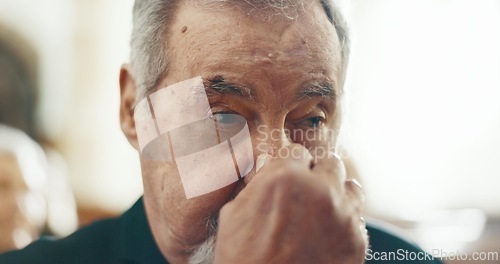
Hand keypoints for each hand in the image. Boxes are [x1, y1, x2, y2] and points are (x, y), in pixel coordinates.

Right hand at [214, 144, 366, 263]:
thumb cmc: (244, 261)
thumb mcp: (234, 214)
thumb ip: (258, 185)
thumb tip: (269, 172)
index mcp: (285, 178)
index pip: (297, 152)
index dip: (291, 163)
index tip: (291, 172)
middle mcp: (319, 190)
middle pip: (330, 163)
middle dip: (318, 173)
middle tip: (308, 189)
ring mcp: (343, 215)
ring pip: (351, 187)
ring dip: (337, 193)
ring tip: (323, 210)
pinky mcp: (357, 240)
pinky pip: (357, 218)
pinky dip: (344, 221)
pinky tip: (328, 233)